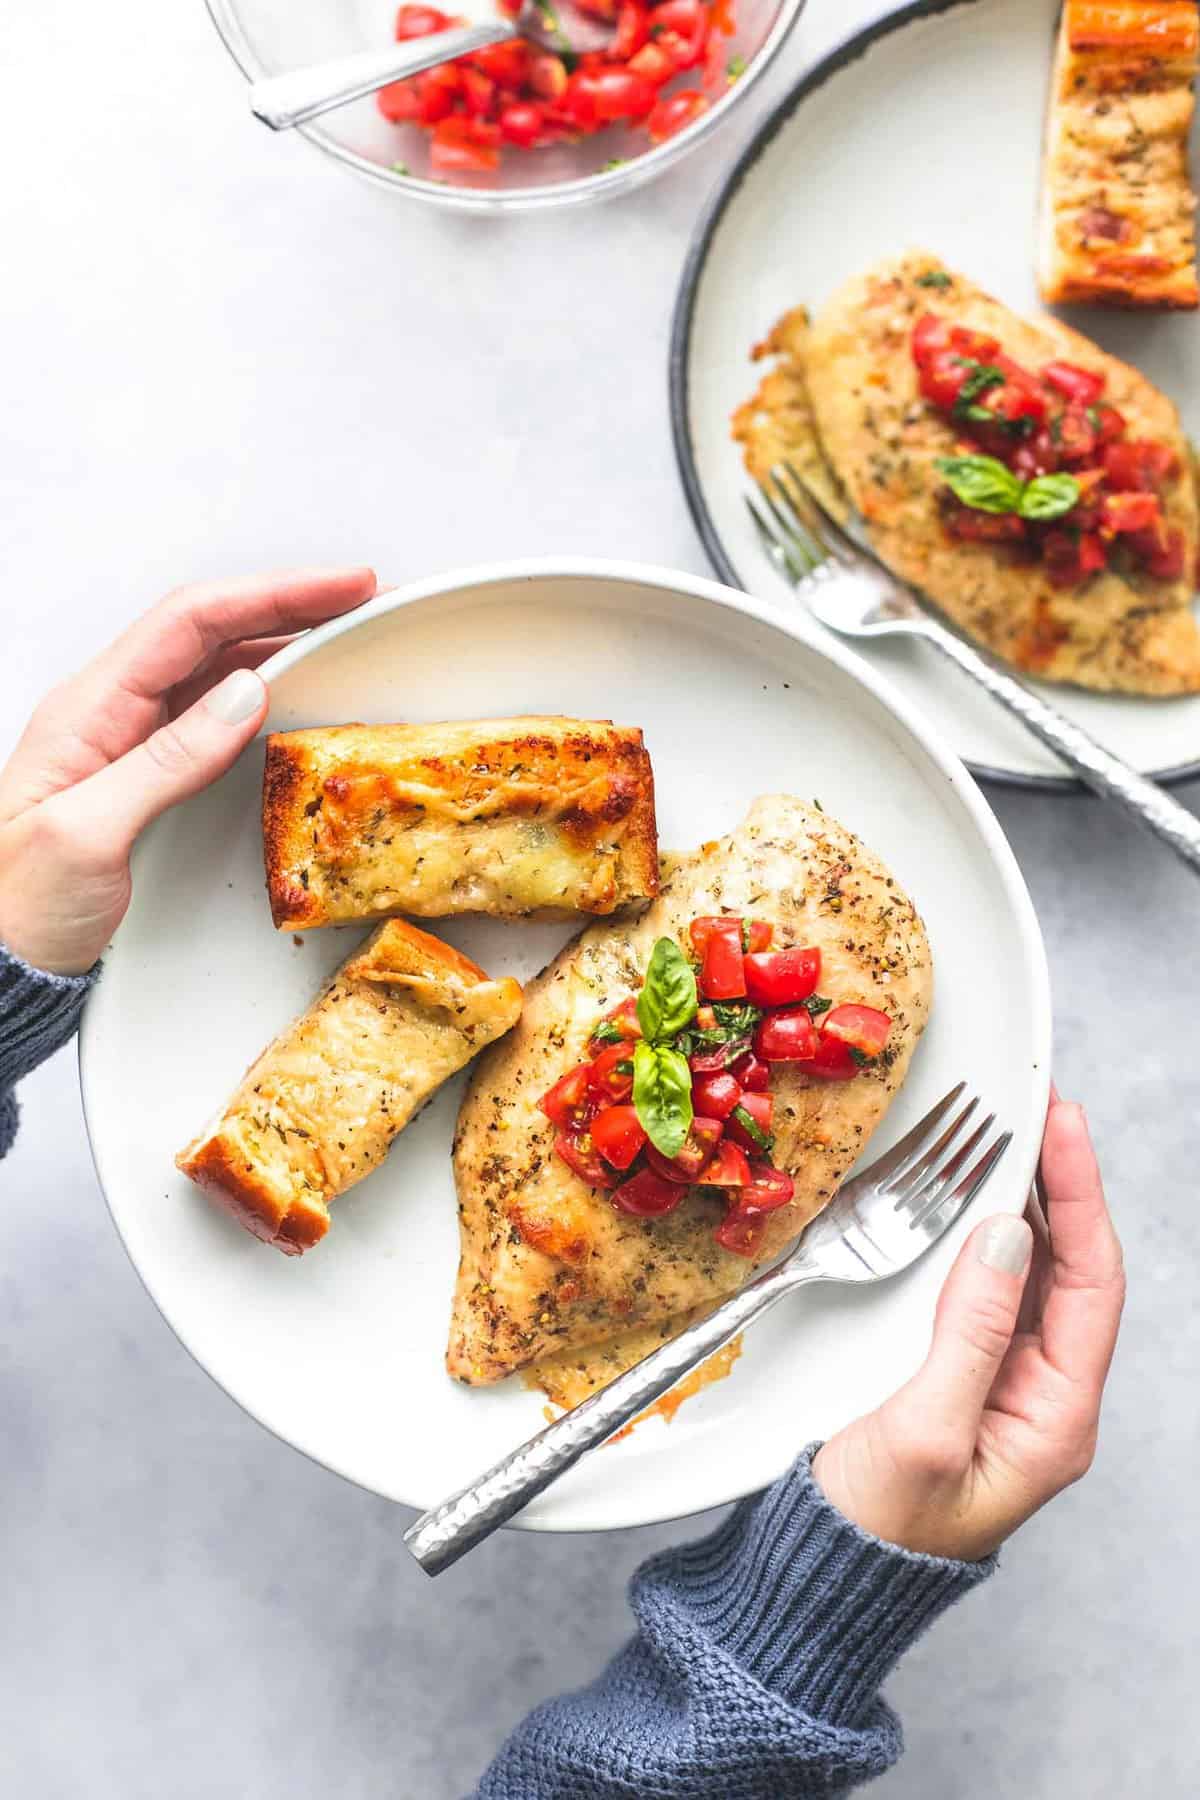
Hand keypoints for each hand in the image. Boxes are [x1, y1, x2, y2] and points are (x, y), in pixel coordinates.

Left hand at [0, 567, 376, 974]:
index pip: (190, 623)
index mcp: (89, 708)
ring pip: (217, 665)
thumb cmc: (20, 904)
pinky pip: (216, 711)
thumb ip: (167, 762)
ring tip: (345, 631)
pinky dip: (268, 689)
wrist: (1, 961)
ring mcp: (132, 739)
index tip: (337, 588)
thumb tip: (244, 697)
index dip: (270, 596)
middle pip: (211, 630)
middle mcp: (111, 711)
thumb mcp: (87, 834)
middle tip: (361, 597)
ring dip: (284, 641)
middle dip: (289, 604)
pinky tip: (300, 691)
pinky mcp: (151, 772)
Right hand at [813, 1094, 1123, 1561]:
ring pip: (1032, 1276)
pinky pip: (987, 1292)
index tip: (1062, 1124)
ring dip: (1025, 1205)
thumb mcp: (923, 1431)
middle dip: (1061, 1187)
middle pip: (1073, 1271)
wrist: (817, 1577)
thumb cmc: (870, 1524)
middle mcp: (1041, 1397)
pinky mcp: (958, 1377)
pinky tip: (972, 1200)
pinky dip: (983, 1237)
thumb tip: (1004, 1236)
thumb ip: (968, 1332)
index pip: (1092, 1282)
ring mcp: (1002, 1386)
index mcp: (1055, 1419)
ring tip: (1014, 1135)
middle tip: (1041, 1108)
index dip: (1080, 1196)